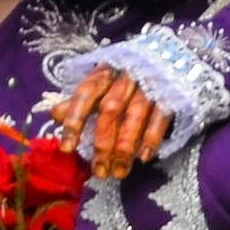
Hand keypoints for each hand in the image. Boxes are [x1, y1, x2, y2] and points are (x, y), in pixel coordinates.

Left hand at [47, 66, 171, 177]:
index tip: (67, 148)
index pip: (85, 94)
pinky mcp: (171, 95)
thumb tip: (55, 114)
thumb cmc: (129, 77)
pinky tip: (143, 158)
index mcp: (105, 72)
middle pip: (111, 110)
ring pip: (135, 116)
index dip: (75, 120)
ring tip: (118, 172)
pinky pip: (160, 117)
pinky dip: (151, 138)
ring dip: (125, 146)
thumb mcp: (104, 83)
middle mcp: (126, 76)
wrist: (174, 57)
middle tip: (98, 171)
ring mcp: (150, 85)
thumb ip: (81, 100)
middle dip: (103, 142)